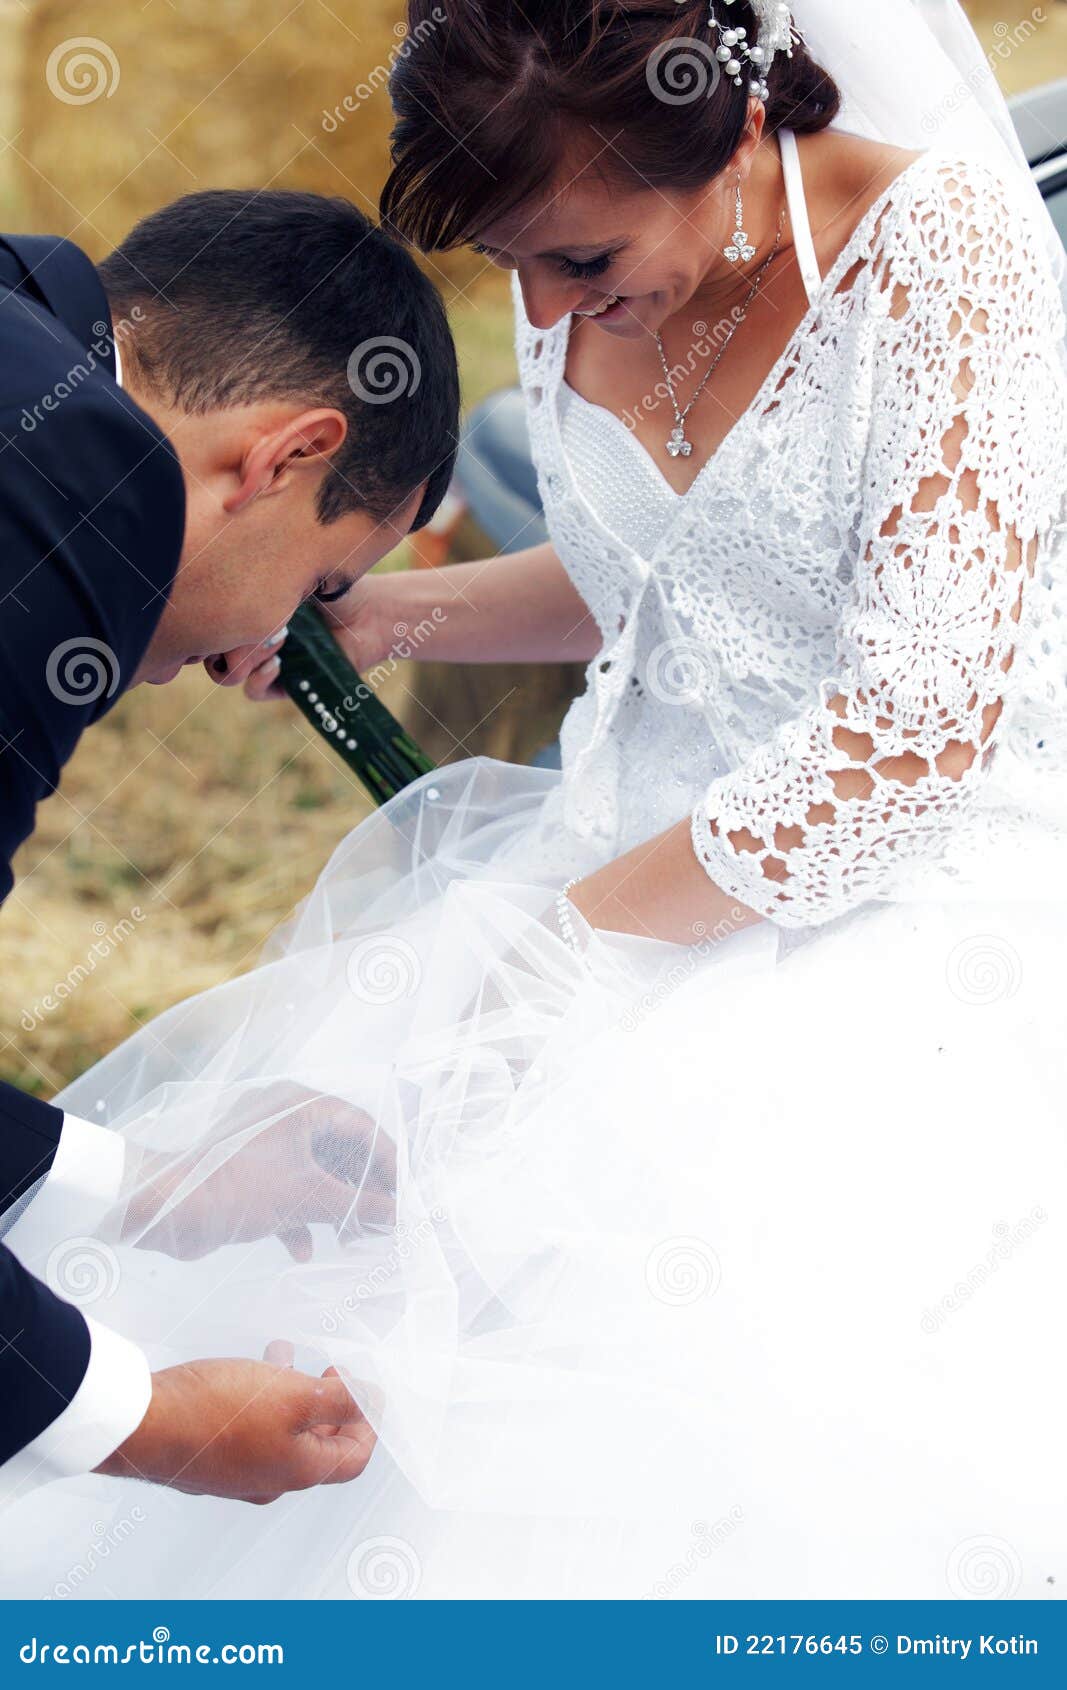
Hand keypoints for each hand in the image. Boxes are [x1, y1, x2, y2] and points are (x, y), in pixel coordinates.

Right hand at [95, 1350, 375, 1502]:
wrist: (143, 1425)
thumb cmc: (219, 1412)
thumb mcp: (295, 1397)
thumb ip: (341, 1401)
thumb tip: (373, 1403)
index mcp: (298, 1471)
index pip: (353, 1458)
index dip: (369, 1423)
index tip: (365, 1388)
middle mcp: (269, 1480)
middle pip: (319, 1448)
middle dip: (333, 1408)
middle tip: (332, 1376)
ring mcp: (236, 1471)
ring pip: (281, 1431)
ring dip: (294, 1395)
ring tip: (291, 1359)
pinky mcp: (209, 1454)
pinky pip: (248, 1425)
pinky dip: (261, 1396)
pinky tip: (251, 1365)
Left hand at [121, 1084, 395, 1261]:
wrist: (166, 1208)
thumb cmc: (240, 1188)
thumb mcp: (308, 1197)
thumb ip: (360, 1204)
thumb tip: (397, 1215)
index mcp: (300, 1104)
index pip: (362, 1127)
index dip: (389, 1163)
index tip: (406, 1196)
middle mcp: (283, 1115)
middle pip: (340, 1151)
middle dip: (362, 1191)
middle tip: (382, 1223)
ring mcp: (263, 1143)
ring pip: (314, 1172)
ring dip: (334, 1207)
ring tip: (350, 1240)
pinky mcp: (247, 1170)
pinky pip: (286, 1186)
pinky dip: (299, 1215)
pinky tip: (301, 1249)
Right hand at [208, 575, 404, 703]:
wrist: (370, 612)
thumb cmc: (328, 580)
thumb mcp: (286, 570)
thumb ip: (252, 571)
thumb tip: (215, 558)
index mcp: (239, 605)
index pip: (201, 618)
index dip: (199, 615)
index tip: (216, 599)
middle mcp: (244, 634)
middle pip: (205, 647)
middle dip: (221, 635)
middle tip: (253, 617)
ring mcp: (261, 661)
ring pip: (225, 672)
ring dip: (245, 656)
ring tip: (278, 636)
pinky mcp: (282, 684)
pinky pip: (252, 691)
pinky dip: (258, 678)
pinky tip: (277, 661)